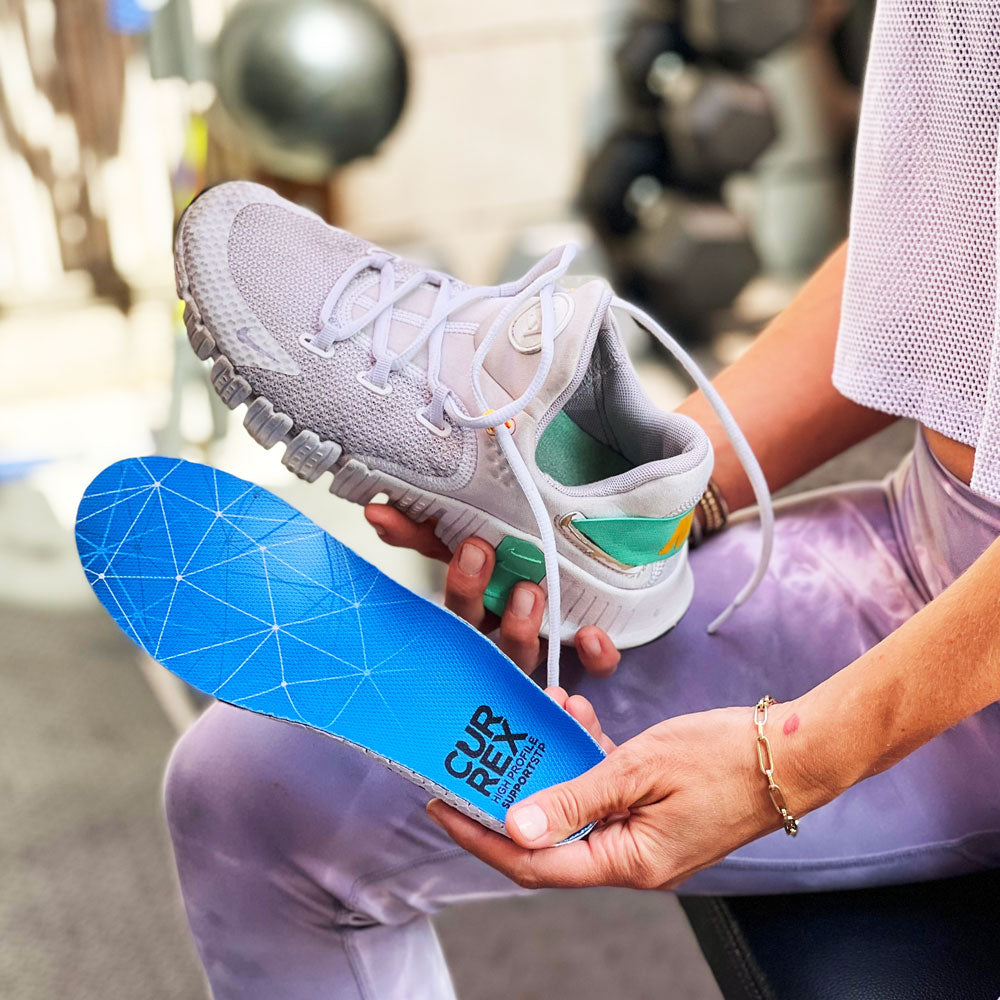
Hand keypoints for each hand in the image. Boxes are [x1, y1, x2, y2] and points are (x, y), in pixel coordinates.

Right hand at [365, 504, 620, 675]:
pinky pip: (588, 669)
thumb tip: (376, 513)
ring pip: (521, 655)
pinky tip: (591, 636)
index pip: (446, 596)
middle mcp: (497, 628)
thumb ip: (424, 528)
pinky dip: (593, 657)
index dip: (444, 573)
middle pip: (474, 628)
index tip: (439, 538)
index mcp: (469, 601)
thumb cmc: (516, 554)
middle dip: (470, 592)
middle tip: (478, 552)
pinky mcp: (581, 658)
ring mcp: (537, 646)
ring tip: (528, 591)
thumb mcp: (471, 533)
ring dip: (519, 627)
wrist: (588, 561)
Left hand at [426, 693, 825, 889]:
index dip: (483, 837)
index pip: (535, 861)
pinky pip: (604, 791)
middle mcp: (631, 858)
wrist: (795, 753)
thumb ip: (576, 797)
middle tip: (469, 765)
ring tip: (531, 724)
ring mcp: (644, 836)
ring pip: (574, 808)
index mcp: (628, 861)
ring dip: (551, 766)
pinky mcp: (654, 811)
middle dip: (507, 798)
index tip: (443, 807)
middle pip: (548, 839)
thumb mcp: (641, 768)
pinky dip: (585, 758)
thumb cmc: (727, 758)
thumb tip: (517, 825)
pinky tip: (577, 719)